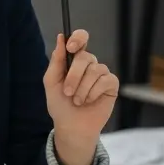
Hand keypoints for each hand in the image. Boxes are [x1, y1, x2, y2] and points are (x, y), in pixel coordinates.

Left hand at [44, 29, 118, 149]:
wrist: (71, 126)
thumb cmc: (60, 105)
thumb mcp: (51, 82)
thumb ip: (57, 60)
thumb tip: (61, 38)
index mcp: (74, 60)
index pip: (81, 38)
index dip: (78, 38)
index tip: (71, 47)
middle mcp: (89, 64)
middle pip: (85, 56)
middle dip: (74, 75)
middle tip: (67, 92)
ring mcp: (102, 74)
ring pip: (95, 70)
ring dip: (82, 88)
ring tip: (78, 101)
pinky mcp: (111, 85)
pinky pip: (105, 80)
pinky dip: (93, 92)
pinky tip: (89, 101)